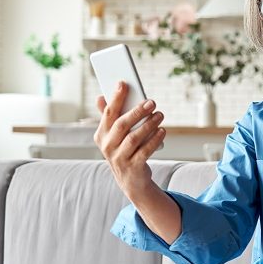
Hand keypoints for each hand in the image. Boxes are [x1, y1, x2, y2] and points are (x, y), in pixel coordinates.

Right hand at [93, 82, 165, 203]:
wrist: (131, 180)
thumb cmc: (124, 151)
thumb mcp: (114, 136)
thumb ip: (109, 117)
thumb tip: (100, 97)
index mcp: (101, 135)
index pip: (108, 113)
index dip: (116, 97)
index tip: (124, 83)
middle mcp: (107, 147)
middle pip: (121, 125)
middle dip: (137, 111)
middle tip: (152, 102)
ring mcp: (119, 158)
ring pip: (134, 138)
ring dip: (149, 124)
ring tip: (160, 115)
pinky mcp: (133, 167)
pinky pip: (145, 151)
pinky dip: (154, 140)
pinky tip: (162, 130)